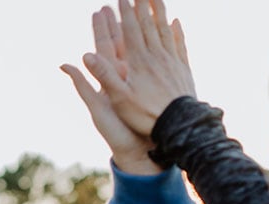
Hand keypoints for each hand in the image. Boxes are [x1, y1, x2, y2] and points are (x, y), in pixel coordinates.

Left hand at [61, 8, 157, 174]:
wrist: (140, 152)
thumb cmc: (116, 134)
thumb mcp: (97, 107)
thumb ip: (82, 85)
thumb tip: (63, 64)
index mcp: (108, 80)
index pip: (104, 48)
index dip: (102, 29)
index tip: (100, 10)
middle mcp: (123, 79)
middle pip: (122, 44)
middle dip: (120, 23)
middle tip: (118, 2)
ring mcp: (140, 82)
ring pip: (140, 50)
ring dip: (140, 30)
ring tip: (141, 10)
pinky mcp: (154, 88)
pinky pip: (158, 61)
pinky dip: (161, 46)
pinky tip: (166, 32)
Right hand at [84, 0, 195, 138]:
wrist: (178, 126)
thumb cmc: (145, 115)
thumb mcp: (118, 98)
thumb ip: (103, 75)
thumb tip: (86, 55)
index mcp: (138, 61)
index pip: (130, 30)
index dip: (125, 12)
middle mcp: (156, 56)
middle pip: (148, 24)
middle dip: (142, 5)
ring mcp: (171, 61)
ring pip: (164, 30)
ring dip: (159, 11)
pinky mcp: (183, 69)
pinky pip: (180, 44)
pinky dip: (177, 31)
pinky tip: (175, 22)